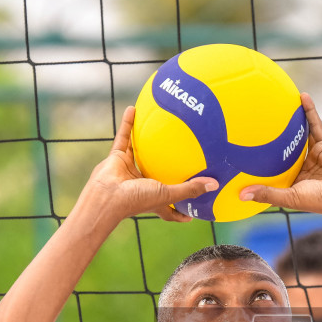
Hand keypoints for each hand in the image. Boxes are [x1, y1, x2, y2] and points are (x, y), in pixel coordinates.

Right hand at [76, 106, 217, 223]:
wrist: (106, 196)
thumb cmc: (136, 200)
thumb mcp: (168, 194)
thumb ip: (190, 189)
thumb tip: (215, 185)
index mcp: (155, 199)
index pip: (171, 209)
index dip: (181, 212)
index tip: (193, 213)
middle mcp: (143, 185)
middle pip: (157, 176)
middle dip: (166, 170)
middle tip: (180, 158)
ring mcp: (129, 170)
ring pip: (140, 152)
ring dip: (146, 140)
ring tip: (157, 126)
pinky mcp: (117, 158)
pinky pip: (124, 137)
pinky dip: (128, 124)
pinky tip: (134, 109)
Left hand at [238, 94, 321, 222]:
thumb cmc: (321, 201)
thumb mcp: (291, 198)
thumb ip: (268, 194)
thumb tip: (241, 195)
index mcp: (290, 182)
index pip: (270, 171)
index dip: (257, 164)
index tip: (239, 153)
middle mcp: (299, 168)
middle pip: (281, 150)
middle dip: (269, 139)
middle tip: (252, 123)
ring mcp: (312, 156)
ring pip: (297, 135)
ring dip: (289, 120)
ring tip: (275, 104)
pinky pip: (314, 125)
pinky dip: (309, 111)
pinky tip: (301, 97)